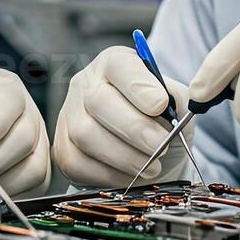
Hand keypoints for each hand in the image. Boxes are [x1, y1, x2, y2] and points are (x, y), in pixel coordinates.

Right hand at [53, 45, 192, 187]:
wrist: (148, 150)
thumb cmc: (161, 121)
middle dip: (134, 128)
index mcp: (114, 63)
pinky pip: (78, 163)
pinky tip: (131, 175)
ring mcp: (69, 115)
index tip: (161, 105)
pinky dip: (109, 174)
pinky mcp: (63, 148)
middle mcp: (85, 84)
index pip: (119, 65)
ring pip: (85, 134)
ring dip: (124, 156)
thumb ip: (176, 101)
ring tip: (152, 165)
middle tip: (160, 146)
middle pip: (98, 101)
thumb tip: (166, 110)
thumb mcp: (176, 102)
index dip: (138, 86)